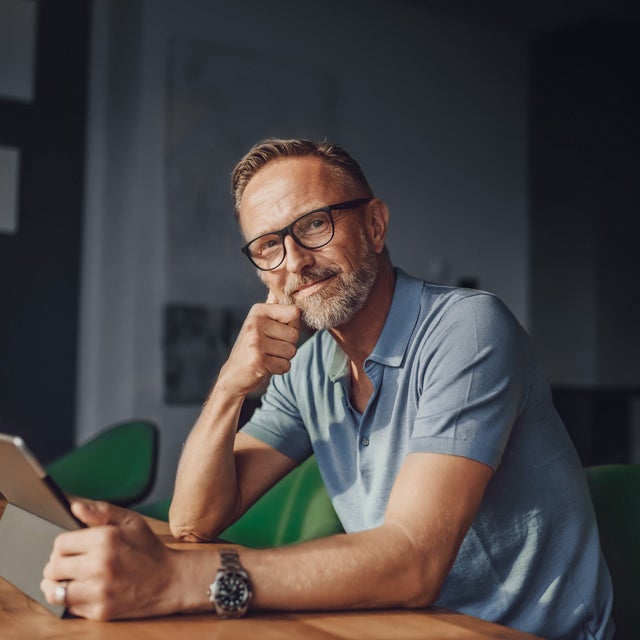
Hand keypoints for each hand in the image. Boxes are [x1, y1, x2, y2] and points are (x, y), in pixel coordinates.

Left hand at [41, 501, 179, 619]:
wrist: (171, 580)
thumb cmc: (149, 548)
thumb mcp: (131, 520)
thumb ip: (101, 510)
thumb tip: (75, 506)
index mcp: (105, 538)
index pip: (60, 543)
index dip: (64, 544)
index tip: (72, 547)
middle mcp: (99, 564)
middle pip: (53, 566)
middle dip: (58, 564)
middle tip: (70, 563)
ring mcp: (99, 590)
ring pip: (54, 590)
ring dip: (57, 584)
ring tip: (68, 579)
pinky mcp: (100, 611)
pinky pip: (69, 607)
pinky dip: (72, 599)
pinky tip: (83, 591)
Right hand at [217, 291, 300, 396]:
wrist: (234, 375)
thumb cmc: (252, 348)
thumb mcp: (259, 324)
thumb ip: (271, 308)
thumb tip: (276, 288)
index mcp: (258, 310)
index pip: (295, 313)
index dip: (291, 326)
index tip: (276, 332)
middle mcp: (255, 322)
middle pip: (295, 334)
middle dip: (287, 345)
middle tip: (269, 348)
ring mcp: (255, 341)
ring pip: (291, 351)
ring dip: (282, 358)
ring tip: (266, 357)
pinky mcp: (258, 360)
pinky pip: (285, 366)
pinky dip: (278, 370)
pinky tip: (264, 366)